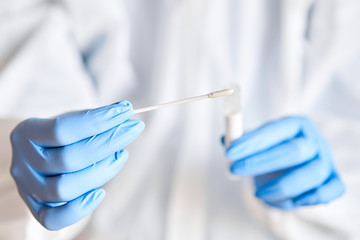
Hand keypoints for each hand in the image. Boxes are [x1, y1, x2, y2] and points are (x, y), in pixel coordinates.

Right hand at [10, 101, 143, 229]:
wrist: (42, 154)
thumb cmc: (62, 135)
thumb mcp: (73, 119)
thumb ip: (96, 116)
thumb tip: (124, 110)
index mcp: (27, 133)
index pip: (62, 130)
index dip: (97, 121)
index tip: (126, 111)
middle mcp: (23, 162)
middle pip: (68, 160)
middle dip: (109, 143)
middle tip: (132, 129)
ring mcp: (28, 188)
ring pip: (64, 189)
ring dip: (101, 172)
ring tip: (121, 155)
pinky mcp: (37, 209)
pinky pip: (54, 219)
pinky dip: (79, 209)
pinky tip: (100, 192)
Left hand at [226, 116, 344, 208]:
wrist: (292, 168)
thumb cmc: (271, 153)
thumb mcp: (256, 144)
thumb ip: (240, 141)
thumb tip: (224, 139)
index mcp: (295, 125)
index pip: (275, 130)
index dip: (252, 141)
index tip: (229, 153)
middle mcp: (314, 140)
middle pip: (294, 151)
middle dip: (261, 162)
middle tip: (236, 171)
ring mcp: (326, 161)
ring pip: (312, 174)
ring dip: (281, 187)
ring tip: (258, 193)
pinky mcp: (333, 181)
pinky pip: (330, 191)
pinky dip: (310, 198)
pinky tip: (289, 202)